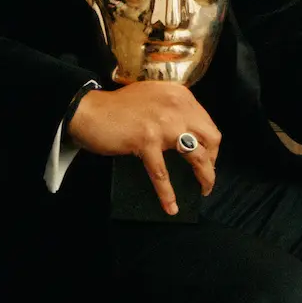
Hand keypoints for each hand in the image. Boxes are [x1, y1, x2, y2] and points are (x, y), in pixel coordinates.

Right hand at [68, 83, 220, 216]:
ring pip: (196, 155)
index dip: (211, 142)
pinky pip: (162, 173)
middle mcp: (177, 107)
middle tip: (207, 173)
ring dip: (205, 176)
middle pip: (211, 137)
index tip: (208, 155)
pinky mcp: (147, 140)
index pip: (207, 122)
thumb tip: (190, 134)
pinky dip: (167, 193)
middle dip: (213, 159)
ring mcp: (163, 124)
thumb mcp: (154, 97)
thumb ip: (173, 110)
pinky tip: (171, 207)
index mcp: (180, 96)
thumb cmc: (117, 108)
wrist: (87, 110)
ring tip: (204, 189)